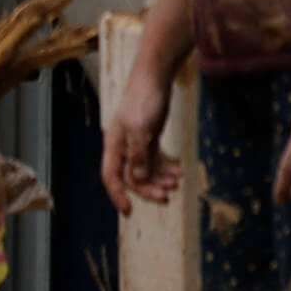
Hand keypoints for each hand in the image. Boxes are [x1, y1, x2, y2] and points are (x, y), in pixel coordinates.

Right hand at [103, 70, 178, 211]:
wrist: (155, 78)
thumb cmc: (144, 100)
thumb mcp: (141, 129)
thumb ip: (138, 155)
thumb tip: (136, 179)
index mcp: (115, 145)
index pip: (112, 176)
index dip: (118, 195)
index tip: (128, 212)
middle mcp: (123, 147)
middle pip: (132, 177)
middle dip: (148, 189)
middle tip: (167, 196)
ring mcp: (137, 143)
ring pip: (146, 170)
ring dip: (160, 179)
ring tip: (177, 182)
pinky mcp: (150, 137)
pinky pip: (156, 160)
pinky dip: (166, 168)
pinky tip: (179, 171)